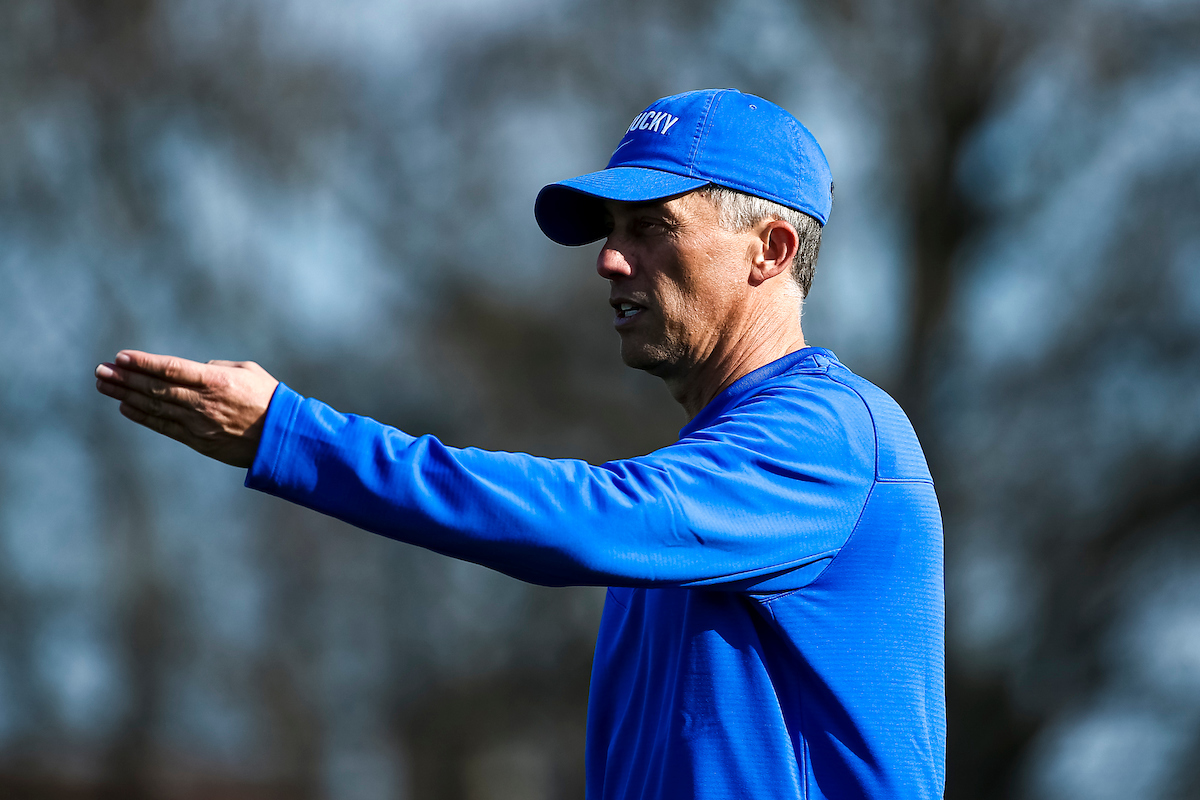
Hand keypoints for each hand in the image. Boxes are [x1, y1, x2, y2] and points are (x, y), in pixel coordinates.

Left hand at [95, 350, 279, 467]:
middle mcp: (202, 402)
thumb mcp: (249, 372)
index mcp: (215, 381)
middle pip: (155, 388)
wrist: (284, 438)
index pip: (170, 369)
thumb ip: (219, 368)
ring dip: (126, 395)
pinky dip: (142, 417)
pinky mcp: (198, 441)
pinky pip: (164, 427)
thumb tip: (197, 369)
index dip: (143, 363)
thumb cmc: (270, 399)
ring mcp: (198, 423)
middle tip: (100, 370)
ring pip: (154, 407)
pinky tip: (125, 407)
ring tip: (104, 386)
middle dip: (125, 378)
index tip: (120, 357)